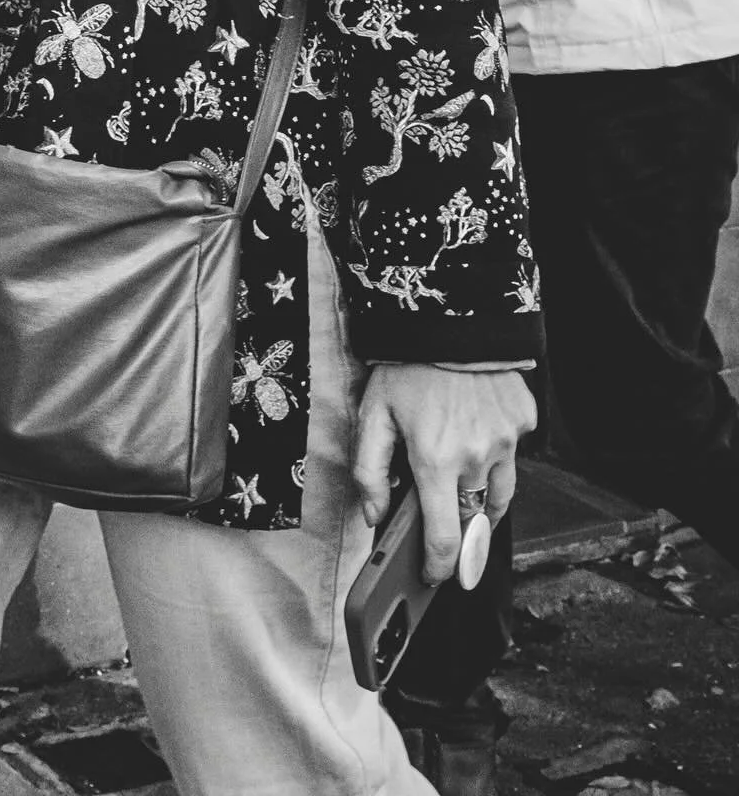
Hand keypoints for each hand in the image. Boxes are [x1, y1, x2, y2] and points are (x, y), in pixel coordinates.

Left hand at [353, 365, 535, 585]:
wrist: (451, 316)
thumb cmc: (406, 366)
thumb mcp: (373, 414)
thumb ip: (369, 471)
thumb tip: (375, 516)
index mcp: (435, 461)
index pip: (444, 539)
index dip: (440, 567)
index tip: (436, 576)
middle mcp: (477, 456)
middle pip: (472, 519)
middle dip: (458, 529)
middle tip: (443, 526)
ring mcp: (507, 439)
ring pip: (499, 492)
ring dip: (480, 498)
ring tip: (460, 487)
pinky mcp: (524, 419)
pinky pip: (512, 452)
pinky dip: (496, 451)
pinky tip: (476, 431)